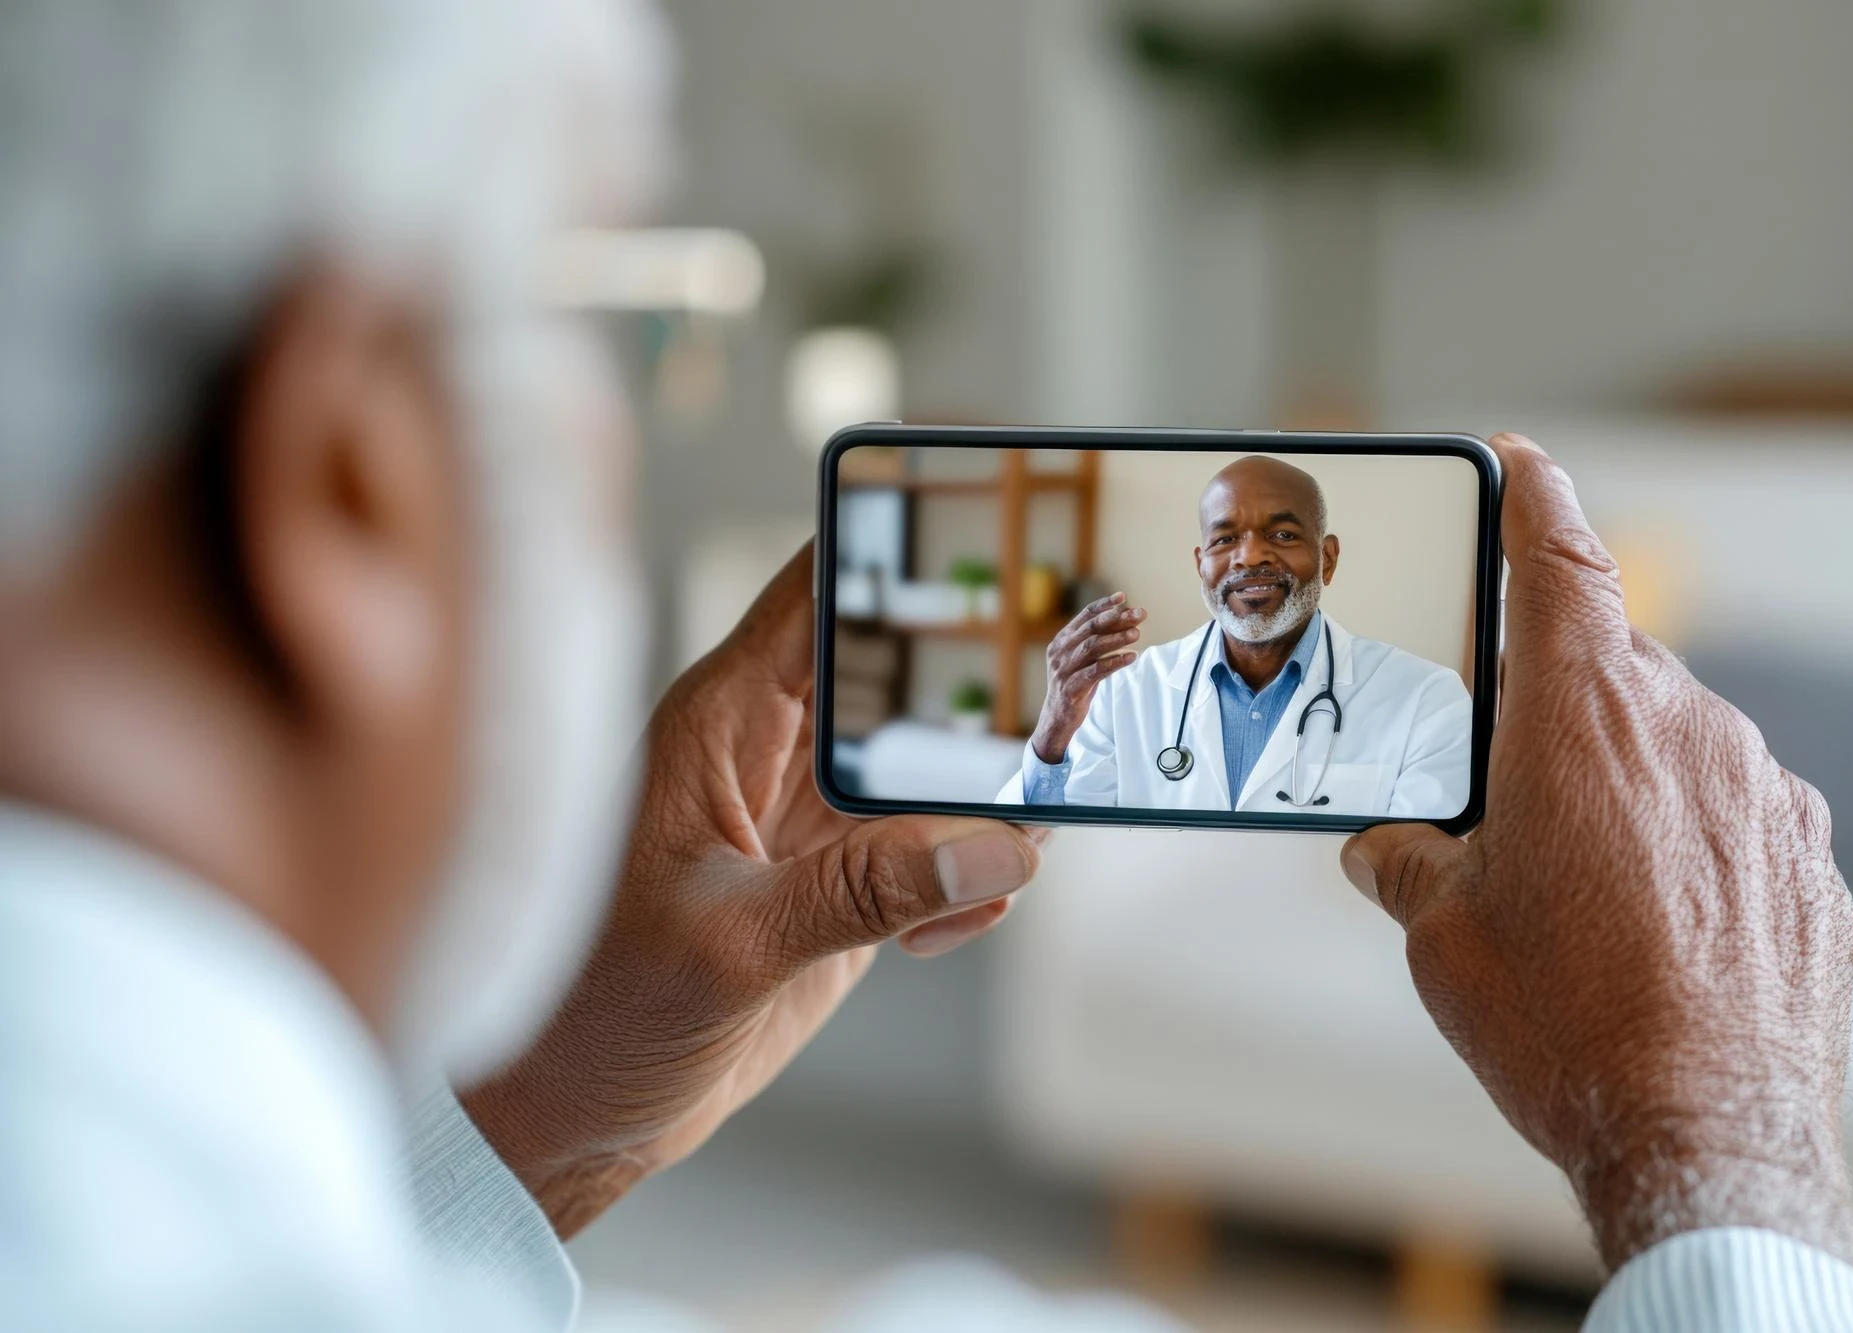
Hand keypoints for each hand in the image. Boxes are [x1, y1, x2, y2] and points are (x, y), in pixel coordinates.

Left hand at [461, 544, 1041, 1236]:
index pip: (817, 594)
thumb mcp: (734, 945)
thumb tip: (997, 850)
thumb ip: (865, 893)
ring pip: (925, 769)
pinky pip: (928, 855)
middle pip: (897, 676)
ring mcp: (805, 820)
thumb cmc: (594, 1015)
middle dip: (977, 692)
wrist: (572, 1117)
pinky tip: (955, 926)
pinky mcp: (834, 886)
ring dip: (982, 804)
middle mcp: (767, 754)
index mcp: (718, 724)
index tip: (989, 522)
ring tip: (1027, 837)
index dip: (896, 546)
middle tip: (1062, 712)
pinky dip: (963, 882)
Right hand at [1029, 593, 1144, 763]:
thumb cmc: (1075, 683)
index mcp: (1061, 640)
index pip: (1084, 616)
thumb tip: (1125, 619)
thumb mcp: (1082, 659)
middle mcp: (1060, 652)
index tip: (1123, 598)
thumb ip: (1096, 640)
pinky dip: (1114, 662)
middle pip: (1091, 628)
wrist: (1057, 716)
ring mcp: (1064, 670)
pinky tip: (1131, 657)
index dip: (1104, 605)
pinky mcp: (1071, 687)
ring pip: (1092, 647)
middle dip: (1117, 619)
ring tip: (1137, 633)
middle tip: (1139, 614)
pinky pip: (1095, 671)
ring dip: (1117, 638)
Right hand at [1341, 434, 1852, 1275]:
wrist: (1705, 1139)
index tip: (1521, 459)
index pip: (1560, 562)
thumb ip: (1408, 860)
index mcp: (1582, 719)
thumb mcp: (1441, 934)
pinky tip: (1655, 932)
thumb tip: (1386, 846)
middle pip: (1611, 672)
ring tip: (1584, 897)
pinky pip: (1737, 820)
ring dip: (1626, 788)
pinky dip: (1690, 847)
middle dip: (1556, 712)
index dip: (1535, 497)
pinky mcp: (1811, 867)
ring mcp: (1768, 797)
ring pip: (1678, 748)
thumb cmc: (1563, 1025)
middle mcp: (1689, 732)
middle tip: (1507, 795)